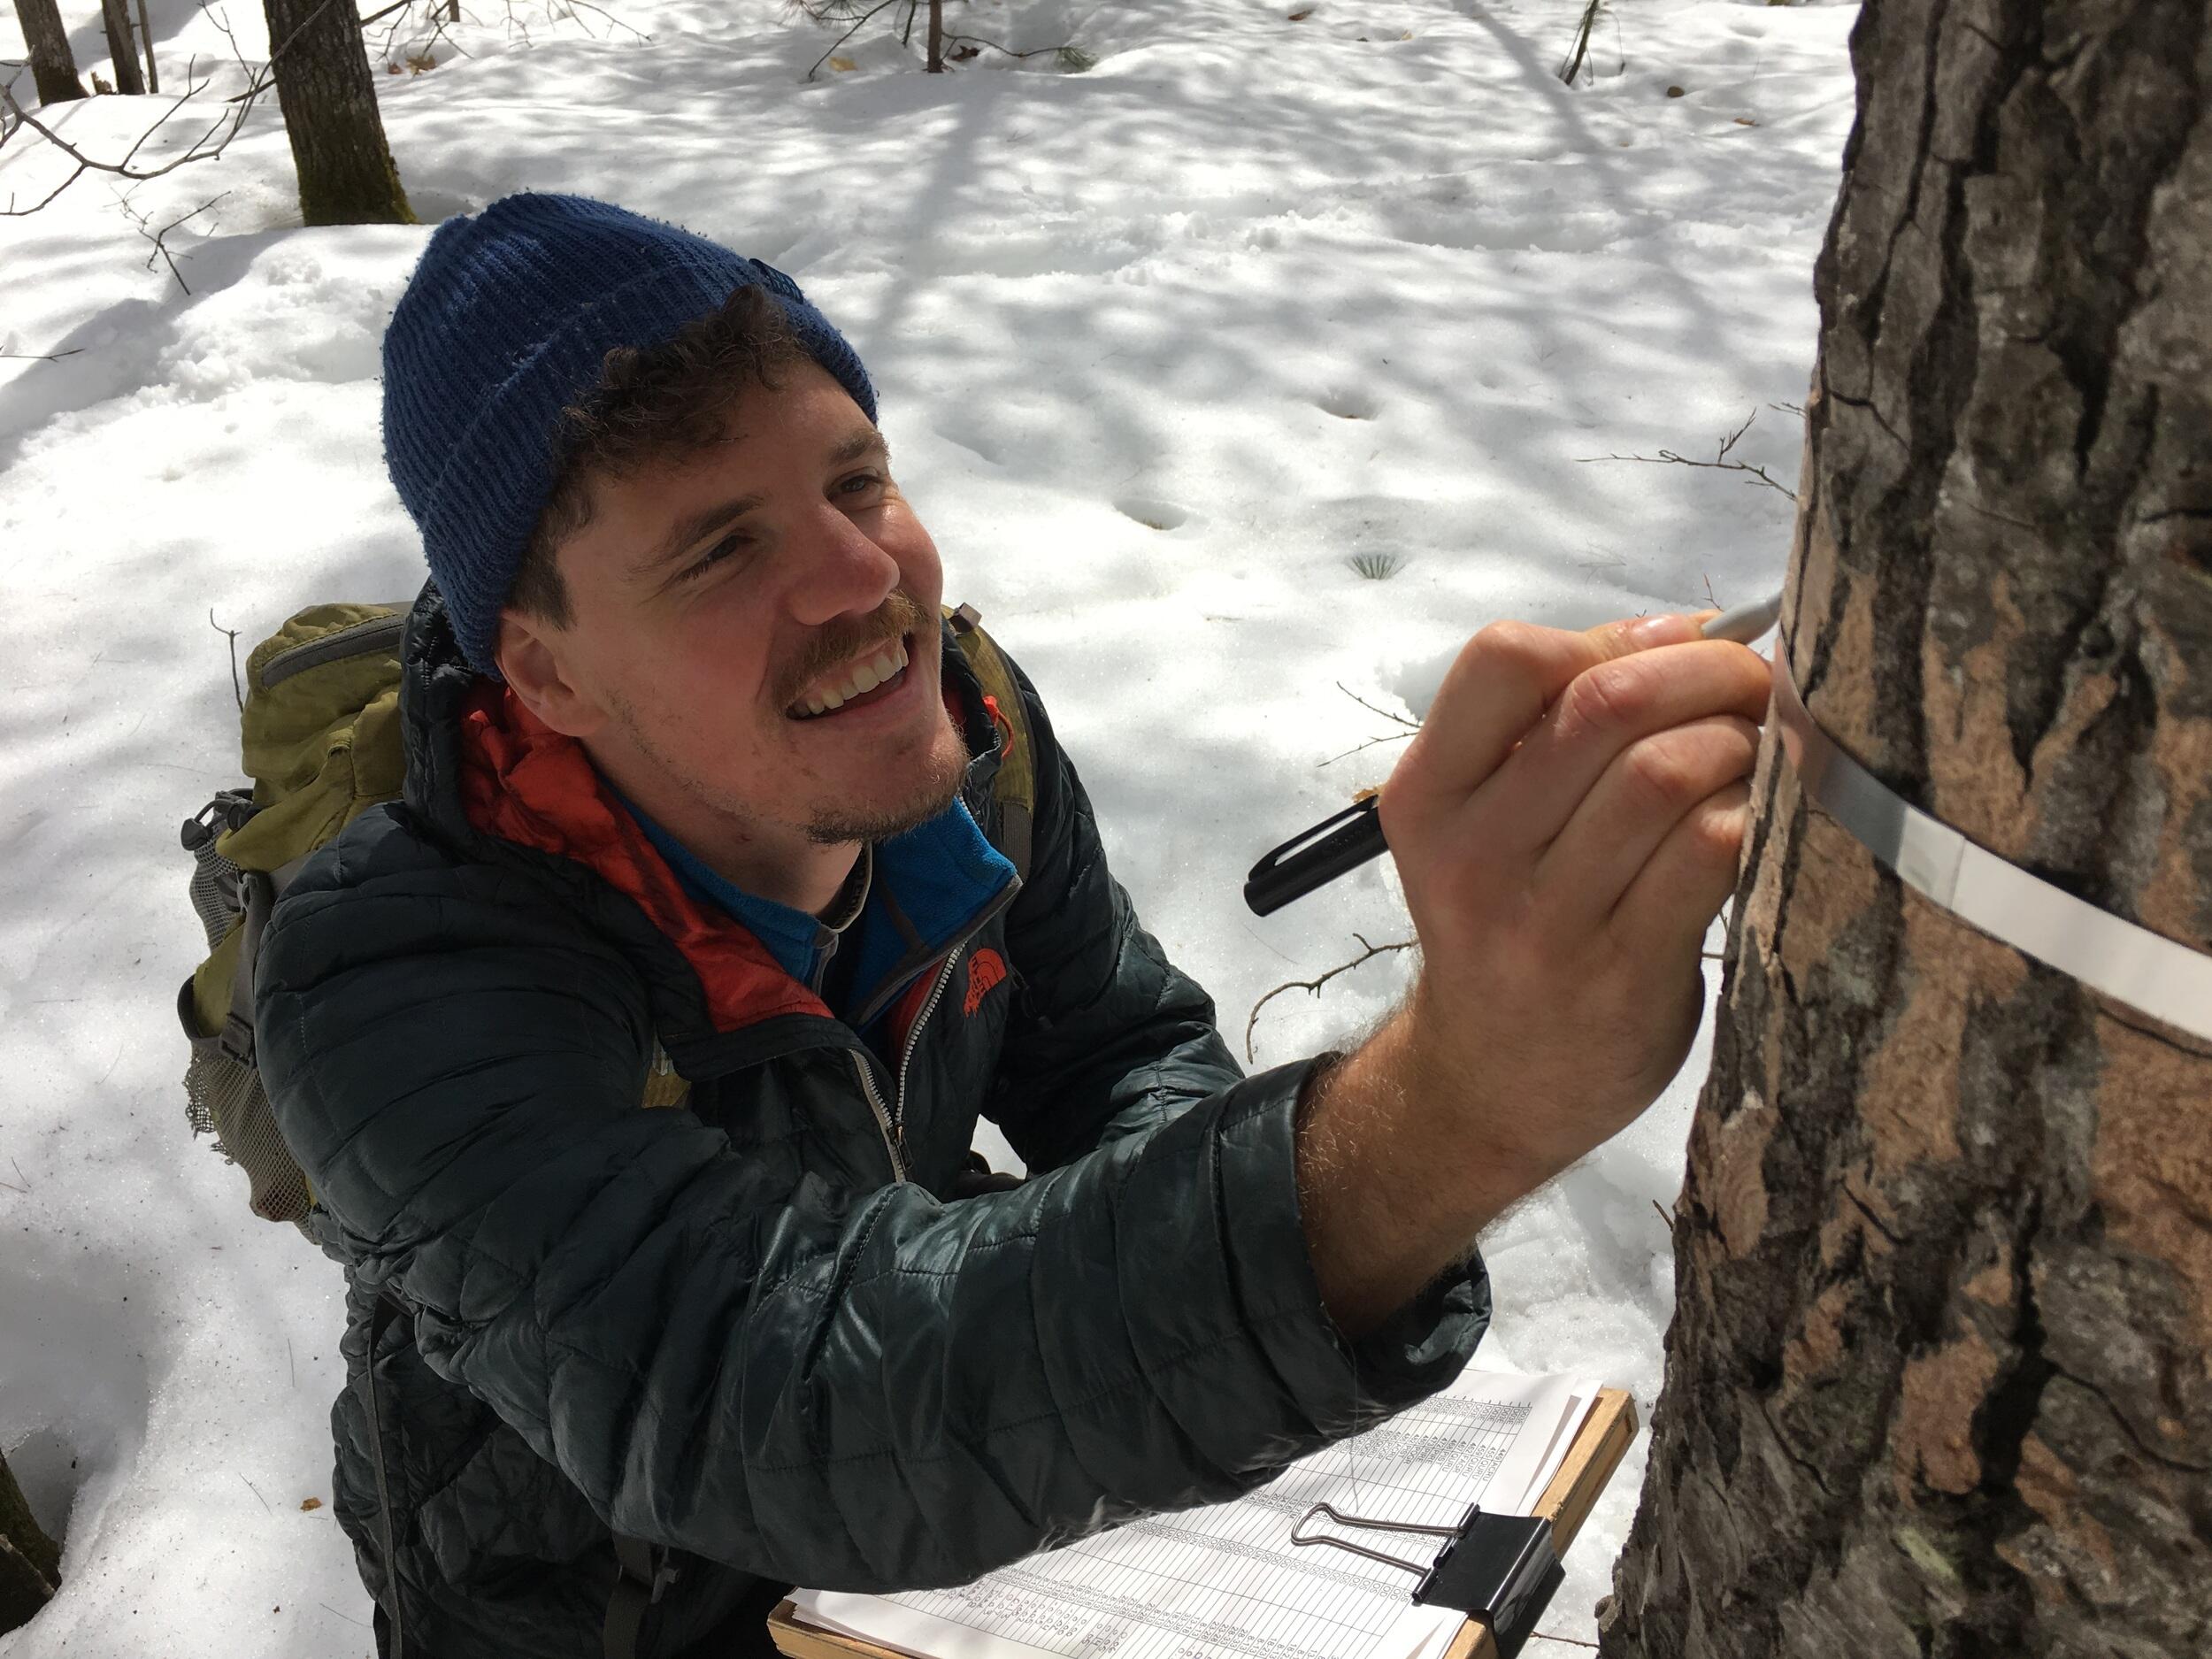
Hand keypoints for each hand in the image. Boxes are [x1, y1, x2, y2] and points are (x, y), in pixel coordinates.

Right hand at [1378, 612, 1771, 1181]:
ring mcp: (1546, 921)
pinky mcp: (1624, 973)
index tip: (1668, 651)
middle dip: (1707, 673)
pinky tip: (1764, 817)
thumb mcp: (1481, 825)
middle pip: (1606, 705)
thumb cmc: (1509, 923)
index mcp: (1429, 796)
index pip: (1505, 659)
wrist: (1492, 1084)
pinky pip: (1711, 853)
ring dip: (1740, 742)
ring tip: (1760, 754)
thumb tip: (1695, 633)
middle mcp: (1474, 855)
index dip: (1609, 635)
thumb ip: (1551, 729)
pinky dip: (1756, 813)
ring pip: (1667, 773)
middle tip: (1755, 686)